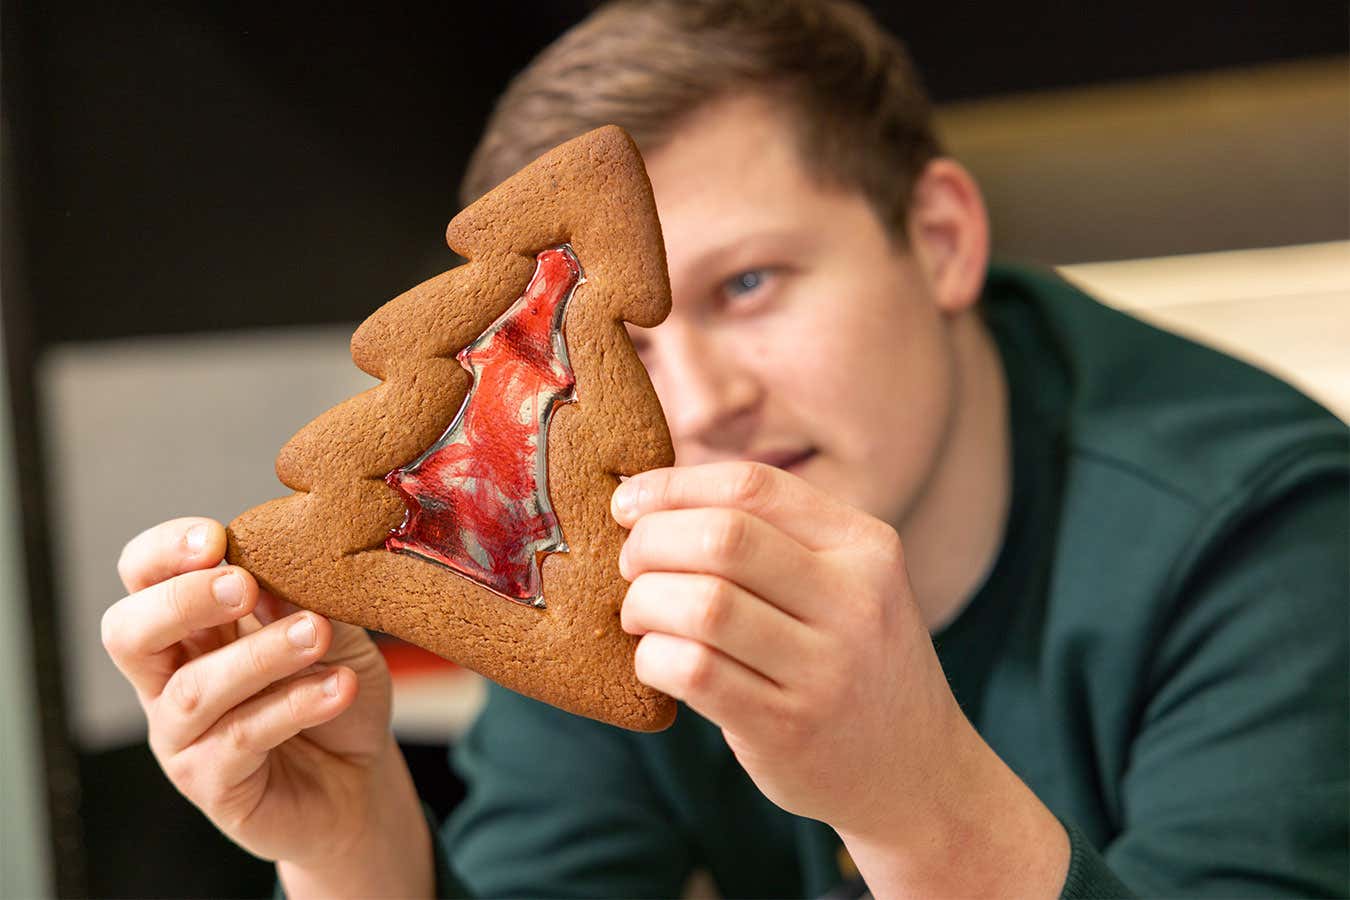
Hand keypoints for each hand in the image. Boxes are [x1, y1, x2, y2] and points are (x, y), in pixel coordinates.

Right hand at [101, 517, 421, 881]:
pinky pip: (240, 739)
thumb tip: (275, 572)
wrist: (360, 779)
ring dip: (259, 654)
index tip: (214, 537)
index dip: (164, 552)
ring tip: (318, 633)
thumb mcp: (334, 631)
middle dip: (182, 600)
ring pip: (194, 689)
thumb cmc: (334, 690)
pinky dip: (293, 706)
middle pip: (129, 632)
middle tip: (244, 586)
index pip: (145, 577)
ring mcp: (183, 736)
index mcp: (193, 626)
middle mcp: (171, 679)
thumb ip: (303, 601)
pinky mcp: (211, 784)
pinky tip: (338, 687)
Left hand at [611, 462, 960, 835]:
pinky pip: (694, 671)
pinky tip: (657, 660)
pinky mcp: (786, 727)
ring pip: (702, 604)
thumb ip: (774, 538)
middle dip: (651, 542)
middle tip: (631, 565)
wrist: (915, 773)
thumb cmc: (853, 661)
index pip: (752, 487)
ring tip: (641, 616)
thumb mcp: (848, 583)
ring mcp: (824, 669)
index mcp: (865, 546)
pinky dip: (653, 657)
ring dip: (646, 602)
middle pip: (722, 538)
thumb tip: (652, 497)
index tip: (628, 504)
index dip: (673, 487)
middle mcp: (854, 601)